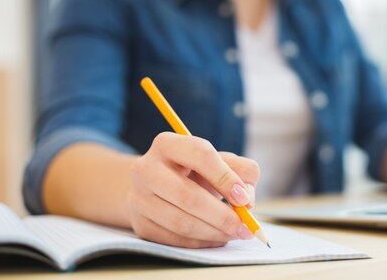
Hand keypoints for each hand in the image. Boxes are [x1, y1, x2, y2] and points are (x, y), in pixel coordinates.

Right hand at [127, 132, 259, 247]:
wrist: (157, 187)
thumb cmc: (194, 172)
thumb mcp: (218, 162)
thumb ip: (241, 171)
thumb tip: (247, 199)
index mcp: (167, 144)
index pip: (200, 155)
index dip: (225, 177)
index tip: (244, 198)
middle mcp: (146, 169)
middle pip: (188, 196)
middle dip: (222, 215)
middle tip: (245, 226)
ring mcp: (139, 198)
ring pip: (182, 222)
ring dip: (214, 232)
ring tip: (234, 232)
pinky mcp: (140, 224)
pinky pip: (175, 239)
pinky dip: (202, 242)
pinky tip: (217, 237)